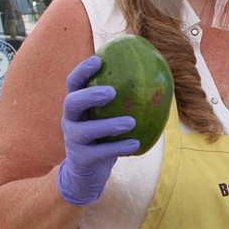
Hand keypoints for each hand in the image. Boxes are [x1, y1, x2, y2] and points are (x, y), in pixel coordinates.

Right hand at [57, 55, 139, 205]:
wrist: (89, 169)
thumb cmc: (106, 133)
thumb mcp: (110, 113)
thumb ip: (125, 96)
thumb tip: (158, 73)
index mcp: (78, 104)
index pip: (74, 83)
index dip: (82, 70)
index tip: (98, 59)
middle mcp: (71, 119)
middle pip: (71, 103)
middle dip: (89, 95)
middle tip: (112, 91)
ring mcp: (73, 140)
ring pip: (85, 131)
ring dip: (108, 125)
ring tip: (131, 122)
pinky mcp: (81, 159)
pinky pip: (99, 152)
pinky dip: (118, 147)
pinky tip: (135, 143)